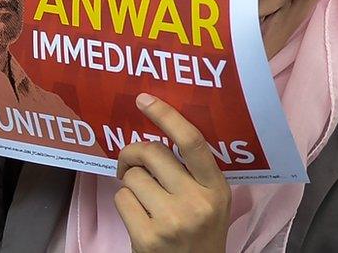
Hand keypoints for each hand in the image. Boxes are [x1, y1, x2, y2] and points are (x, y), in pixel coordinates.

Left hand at [115, 93, 231, 251]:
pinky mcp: (146, 237)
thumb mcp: (214, 199)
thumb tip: (158, 137)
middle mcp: (195, 201)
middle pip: (152, 153)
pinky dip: (125, 203)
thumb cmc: (202, 232)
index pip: (192, 143)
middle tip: (131, 160)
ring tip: (142, 196)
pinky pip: (121, 199)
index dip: (167, 117)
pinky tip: (139, 215)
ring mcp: (170, 220)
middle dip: (134, 152)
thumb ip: (195, 171)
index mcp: (216, 187)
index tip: (145, 100)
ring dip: (130, 182)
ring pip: (132, 177)